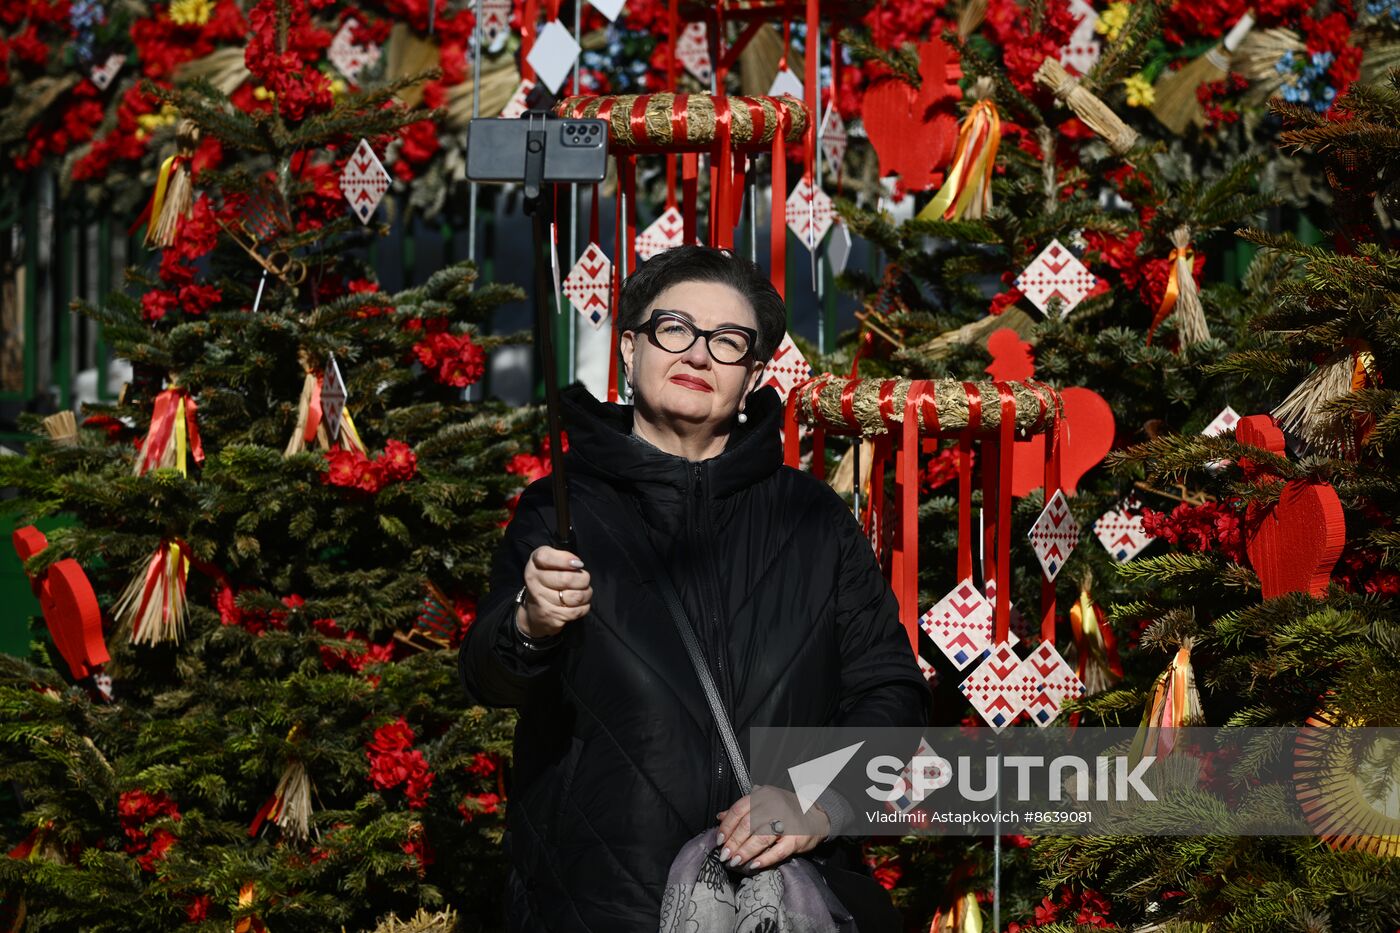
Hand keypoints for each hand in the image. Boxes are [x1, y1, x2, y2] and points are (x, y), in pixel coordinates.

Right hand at [518, 546, 590, 638]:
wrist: (535, 611)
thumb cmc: (548, 582)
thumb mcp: (551, 564)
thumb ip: (563, 557)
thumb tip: (578, 564)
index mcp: (534, 565)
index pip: (545, 557)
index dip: (564, 559)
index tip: (578, 564)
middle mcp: (534, 582)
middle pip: (566, 579)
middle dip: (583, 579)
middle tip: (584, 579)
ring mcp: (542, 602)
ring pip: (576, 596)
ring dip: (586, 594)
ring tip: (583, 591)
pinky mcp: (551, 618)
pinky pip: (577, 611)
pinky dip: (584, 606)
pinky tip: (579, 604)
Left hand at [714, 786, 829, 872]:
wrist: (816, 814)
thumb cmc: (786, 809)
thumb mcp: (763, 803)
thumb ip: (742, 810)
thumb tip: (719, 817)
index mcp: (762, 796)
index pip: (739, 810)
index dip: (727, 826)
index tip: (719, 840)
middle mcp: (773, 805)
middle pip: (748, 825)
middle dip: (733, 842)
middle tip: (725, 855)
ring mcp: (786, 821)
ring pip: (761, 838)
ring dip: (745, 851)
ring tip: (735, 861)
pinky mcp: (796, 837)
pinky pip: (778, 850)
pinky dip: (765, 859)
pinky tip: (755, 864)